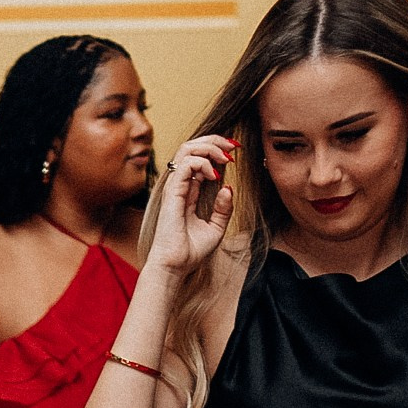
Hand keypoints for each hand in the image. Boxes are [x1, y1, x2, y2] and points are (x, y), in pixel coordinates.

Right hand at [151, 133, 235, 274]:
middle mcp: (180, 186)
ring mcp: (175, 187)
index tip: (234, 152)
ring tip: (225, 157)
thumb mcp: (216, 228)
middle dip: (214, 141)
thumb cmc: (190, 252)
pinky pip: (185, 164)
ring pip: (187, 149)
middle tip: (233, 146)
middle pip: (192, 148)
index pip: (199, 159)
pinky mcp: (172, 192)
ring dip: (209, 147)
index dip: (216, 150)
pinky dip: (203, 163)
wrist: (175, 266)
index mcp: (187, 192)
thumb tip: (227, 187)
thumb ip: (223, 208)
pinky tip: (215, 175)